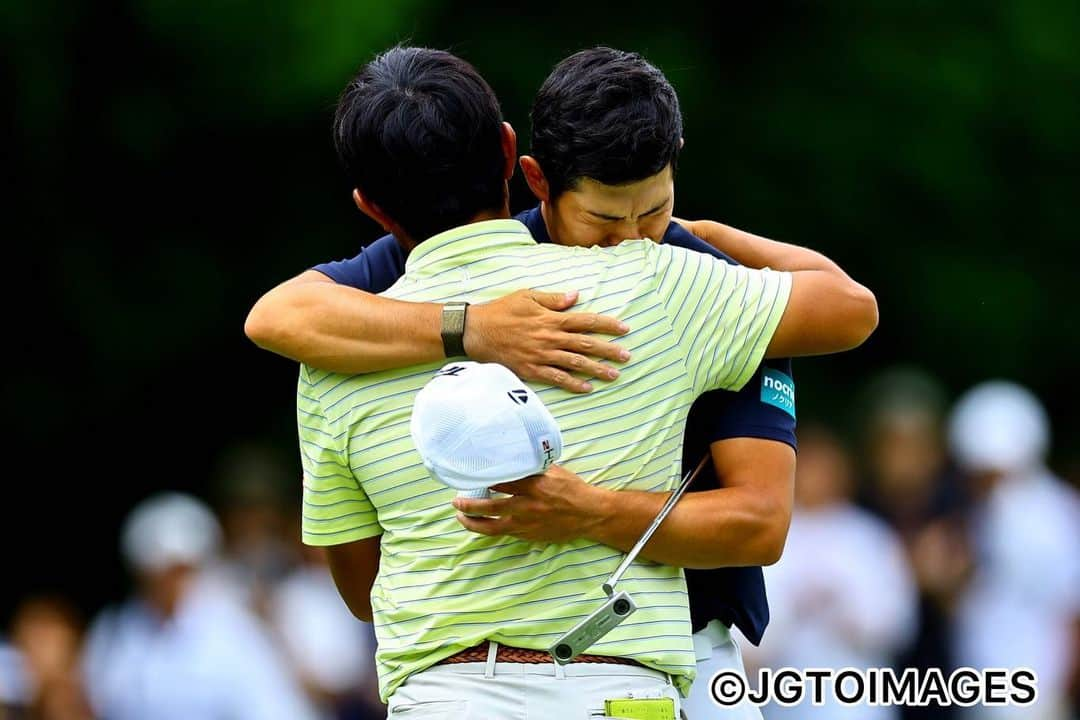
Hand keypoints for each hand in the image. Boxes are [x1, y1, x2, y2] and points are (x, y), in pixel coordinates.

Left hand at [452, 465, 608, 542]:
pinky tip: (480, 525)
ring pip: (492, 526)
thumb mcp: (554, 470)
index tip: (468, 474)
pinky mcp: (528, 535)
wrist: (590, 515)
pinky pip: (503, 533)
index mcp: (534, 485)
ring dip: (472, 522)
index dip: (482, 478)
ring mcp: (526, 524)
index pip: (500, 481)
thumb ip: (533, 466)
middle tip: (456, 500)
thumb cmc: (573, 490)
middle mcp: (527, 505)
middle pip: (489, 505)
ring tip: (460, 516)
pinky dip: (489, 529)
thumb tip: (513, 456)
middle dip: (469, 504)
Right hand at [464, 289, 630, 392]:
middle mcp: (550, 338)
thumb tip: (576, 296)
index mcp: (551, 318)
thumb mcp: (527, 296)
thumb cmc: (501, 311)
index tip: (624, 329)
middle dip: (609, 350)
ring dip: (597, 370)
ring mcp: (542, 356)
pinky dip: (574, 384)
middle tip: (627, 356)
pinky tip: (587, 388)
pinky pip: (557, 379)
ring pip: (575, 364)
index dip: (607, 325)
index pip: (586, 321)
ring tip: (614, 375)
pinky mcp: (532, 370)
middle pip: (586, 345)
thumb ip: (553, 299)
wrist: (476, 331)